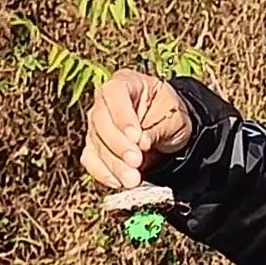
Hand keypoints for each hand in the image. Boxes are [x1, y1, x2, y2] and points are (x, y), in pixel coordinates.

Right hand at [80, 69, 191, 189]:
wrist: (169, 129)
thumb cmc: (171, 115)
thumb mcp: (174, 117)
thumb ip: (157, 128)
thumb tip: (141, 143)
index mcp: (126, 82)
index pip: (114, 93)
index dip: (122, 116)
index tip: (136, 137)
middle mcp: (104, 101)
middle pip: (100, 121)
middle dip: (118, 145)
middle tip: (136, 162)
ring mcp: (96, 124)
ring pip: (95, 143)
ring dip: (113, 164)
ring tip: (132, 180)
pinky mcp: (95, 145)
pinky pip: (91, 159)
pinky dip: (103, 172)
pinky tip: (118, 182)